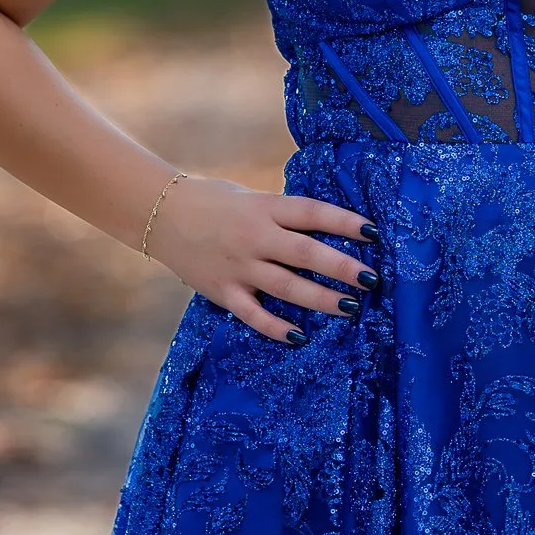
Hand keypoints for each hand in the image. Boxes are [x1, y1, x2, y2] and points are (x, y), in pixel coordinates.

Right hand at [145, 175, 376, 344]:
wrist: (159, 213)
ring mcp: (238, 267)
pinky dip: (277, 328)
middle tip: (371, 279)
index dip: (345, 223)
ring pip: (287, 287)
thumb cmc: (212, 201)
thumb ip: (282, 214)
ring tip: (351, 307)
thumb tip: (326, 229)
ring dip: (321, 299)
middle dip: (342, 267)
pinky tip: (300, 336)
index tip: (374, 233)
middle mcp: (254, 237)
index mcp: (264, 208)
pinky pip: (253, 314)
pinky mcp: (222, 291)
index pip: (312, 213)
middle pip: (306, 254)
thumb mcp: (251, 197)